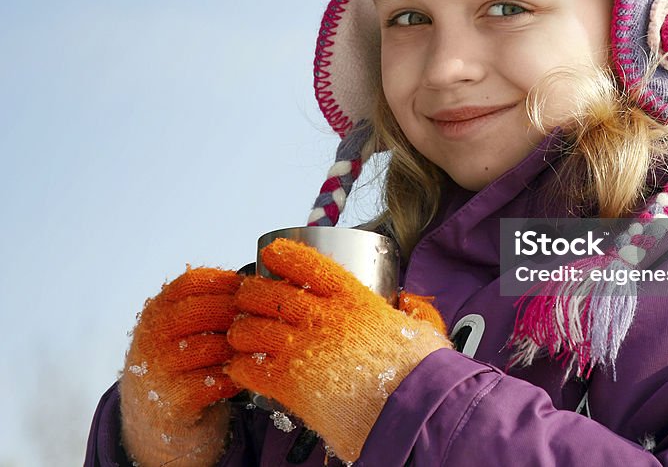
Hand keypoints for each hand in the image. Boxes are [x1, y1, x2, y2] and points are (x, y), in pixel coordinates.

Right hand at [120, 266, 244, 466]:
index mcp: (156, 311)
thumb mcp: (182, 332)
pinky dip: (235, 378)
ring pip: (212, 346)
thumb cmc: (182, 369)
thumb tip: (256, 286)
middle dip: (238, 315)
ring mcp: (158, 369)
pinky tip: (242, 378)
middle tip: (262, 322)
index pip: (193, 282)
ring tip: (255, 350)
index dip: (227, 282)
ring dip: (240, 348)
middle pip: (204, 310)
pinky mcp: (172, 400)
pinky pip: (214, 382)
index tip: (251, 289)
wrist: (157, 424)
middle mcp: (152, 336)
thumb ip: (208, 308)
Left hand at [225, 239, 450, 461]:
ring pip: (251, 330)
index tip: (272, 254)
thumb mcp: (426, 332)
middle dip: (251, 294)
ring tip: (240, 338)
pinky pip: (249, 368)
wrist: (413, 413)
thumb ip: (416, 312)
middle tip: (246, 299)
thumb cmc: (422, 377)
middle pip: (269, 294)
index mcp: (355, 300)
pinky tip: (243, 370)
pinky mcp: (290, 384)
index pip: (309, 265)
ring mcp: (304, 349)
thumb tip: (410, 302)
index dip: (285, 256)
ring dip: (241, 333)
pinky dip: (241, 368)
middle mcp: (324, 318)